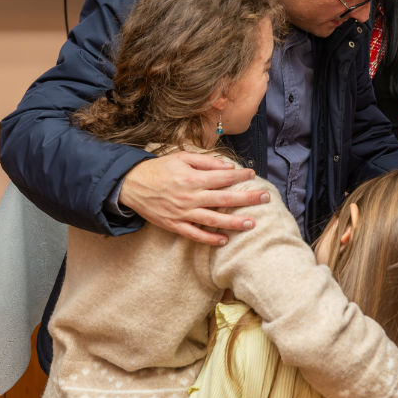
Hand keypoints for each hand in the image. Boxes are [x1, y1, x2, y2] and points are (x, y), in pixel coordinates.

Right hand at [119, 151, 269, 244]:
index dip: (240, 175)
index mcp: (193, 178)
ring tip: (251, 224)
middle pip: (225, 199)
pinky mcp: (175, 225)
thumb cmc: (159, 169)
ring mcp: (183, 213)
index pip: (223, 177)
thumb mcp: (181, 157)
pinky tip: (224, 240)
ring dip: (234, 223)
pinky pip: (195, 234)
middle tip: (265, 198)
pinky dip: (210, 239)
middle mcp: (190, 197)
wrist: (131, 185)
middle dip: (247, 198)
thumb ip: (205, 161)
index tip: (253, 174)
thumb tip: (228, 167)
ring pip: (213, 220)